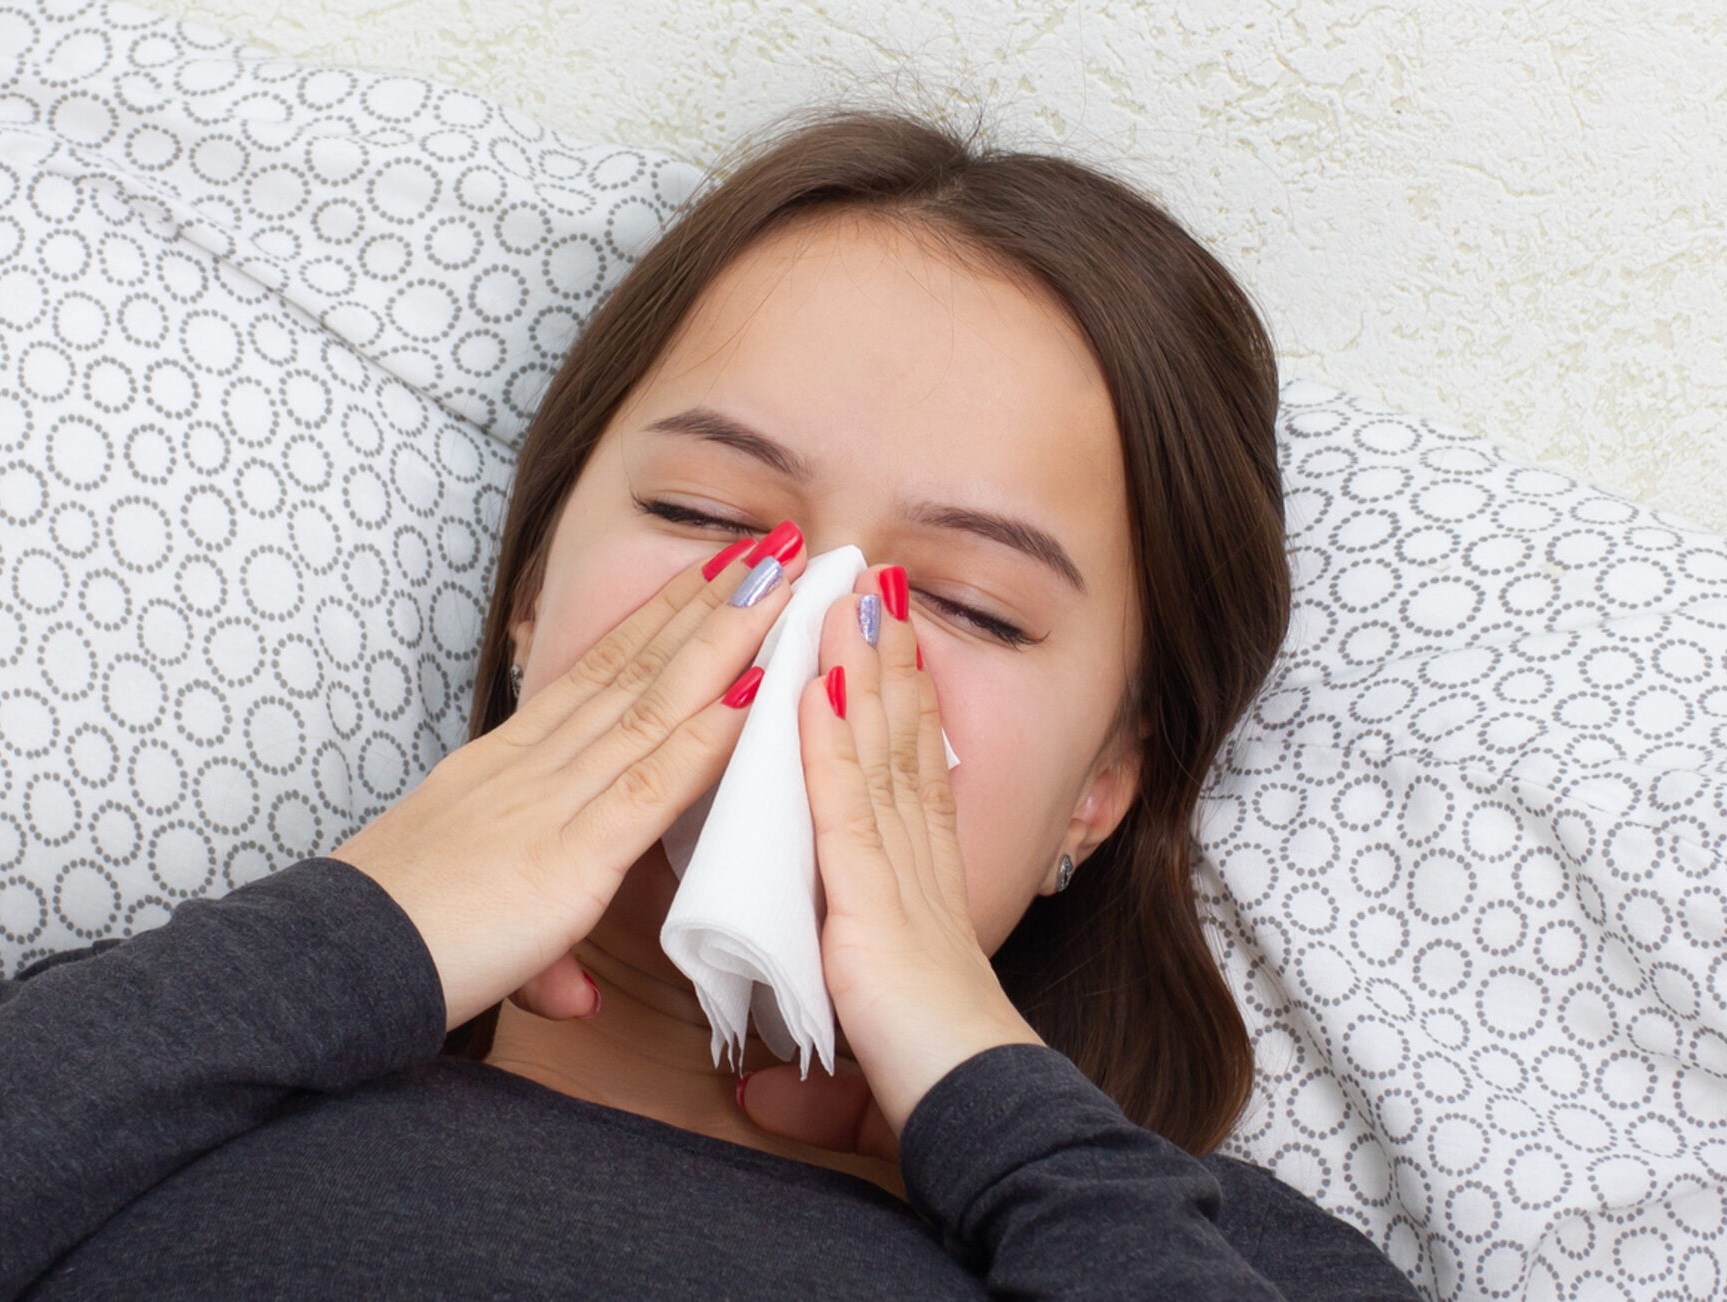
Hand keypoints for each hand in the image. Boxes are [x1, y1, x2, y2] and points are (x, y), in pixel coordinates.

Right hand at [332, 530, 801, 1030]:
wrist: (333, 965)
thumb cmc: (392, 943)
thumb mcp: (474, 921)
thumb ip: (542, 956)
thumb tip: (577, 993)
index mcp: (507, 768)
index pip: (598, 676)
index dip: (658, 621)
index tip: (710, 573)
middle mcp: (533, 768)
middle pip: (637, 669)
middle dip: (709, 604)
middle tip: (772, 545)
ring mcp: (554, 805)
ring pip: (654, 706)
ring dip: (724, 642)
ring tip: (778, 582)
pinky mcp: (570, 859)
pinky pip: (652, 785)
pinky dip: (707, 736)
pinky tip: (753, 694)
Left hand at [743, 565, 1042, 1154]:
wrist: (971, 1109)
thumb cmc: (927, 1078)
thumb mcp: (865, 1039)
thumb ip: (810, 1056)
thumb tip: (755, 1095)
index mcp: (915, 885)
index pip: (906, 772)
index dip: (898, 700)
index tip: (883, 637)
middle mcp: (915, 862)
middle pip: (902, 738)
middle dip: (888, 655)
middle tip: (873, 579)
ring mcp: (897, 874)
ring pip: (880, 751)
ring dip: (863, 668)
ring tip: (850, 594)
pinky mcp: (871, 901)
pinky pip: (847, 806)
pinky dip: (830, 742)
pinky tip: (815, 684)